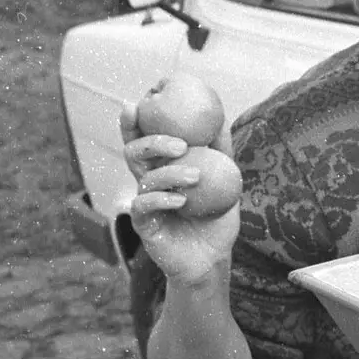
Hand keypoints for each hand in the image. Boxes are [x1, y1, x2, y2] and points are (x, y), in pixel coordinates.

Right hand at [120, 101, 240, 284]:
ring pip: (144, 178)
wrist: (212, 257)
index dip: (133, 121)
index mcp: (160, 167)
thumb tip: (221, 119)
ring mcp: (142, 202)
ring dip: (169, 173)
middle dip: (152, 143)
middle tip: (180, 145)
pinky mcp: (143, 224)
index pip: (142, 139)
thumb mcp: (225, 182)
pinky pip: (144, 206)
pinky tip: (180, 199)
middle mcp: (146, 181)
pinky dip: (162, 199)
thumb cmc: (216, 217)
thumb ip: (220, 153)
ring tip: (195, 176)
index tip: (138, 101)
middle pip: (133, 153)